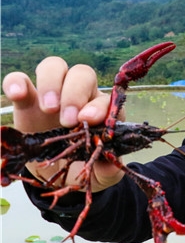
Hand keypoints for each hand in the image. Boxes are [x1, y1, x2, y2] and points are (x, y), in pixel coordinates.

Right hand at [2, 57, 124, 190]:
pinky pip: (19, 80)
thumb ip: (107, 170)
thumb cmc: (83, 166)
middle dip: (75, 93)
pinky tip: (16, 93)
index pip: (104, 99)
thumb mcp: (100, 175)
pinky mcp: (26, 101)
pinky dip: (16, 82)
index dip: (98, 107)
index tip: (88, 121)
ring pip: (54, 67)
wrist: (57, 174)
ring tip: (48, 108)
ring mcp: (52, 95)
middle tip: (67, 120)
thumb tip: (109, 165)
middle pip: (82, 74)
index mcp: (102, 111)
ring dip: (51, 83)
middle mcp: (80, 96)